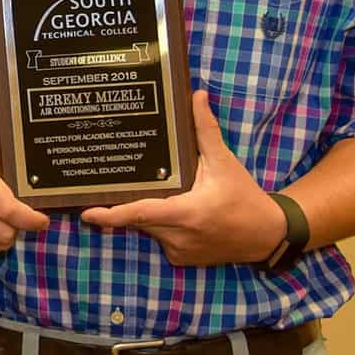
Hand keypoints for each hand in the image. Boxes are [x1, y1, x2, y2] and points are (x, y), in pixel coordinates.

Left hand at [80, 91, 284, 265]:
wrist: (268, 235)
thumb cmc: (245, 197)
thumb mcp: (225, 162)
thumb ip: (205, 130)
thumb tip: (196, 95)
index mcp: (187, 213)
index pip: (141, 213)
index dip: (112, 214)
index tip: (86, 213)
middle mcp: (178, 236)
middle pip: (139, 218)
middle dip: (125, 203)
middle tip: (107, 187)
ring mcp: (179, 251)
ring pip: (148, 229)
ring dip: (147, 212)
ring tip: (161, 196)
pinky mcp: (181, 259)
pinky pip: (159, 238)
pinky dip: (160, 225)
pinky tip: (174, 212)